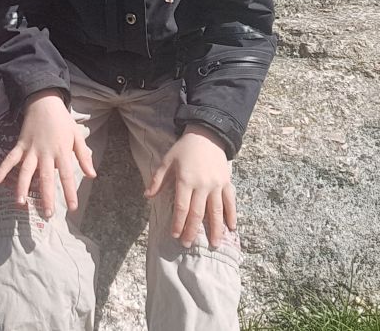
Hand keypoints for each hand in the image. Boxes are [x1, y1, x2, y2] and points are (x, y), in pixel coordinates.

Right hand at [0, 90, 95, 217]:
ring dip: (22, 187)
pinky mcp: (20, 145)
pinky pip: (10, 158)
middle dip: (46, 197)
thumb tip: (92, 175)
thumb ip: (83, 156)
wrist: (44, 101)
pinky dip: (2, 169)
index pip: (67, 175)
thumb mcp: (77, 136)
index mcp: (61, 151)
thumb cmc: (62, 120)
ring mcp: (31, 149)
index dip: (69, 192)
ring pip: (26, 171)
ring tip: (20, 203)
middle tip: (47, 214)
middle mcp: (46, 152)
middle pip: (46, 178)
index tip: (72, 208)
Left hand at [144, 126, 235, 247]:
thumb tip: (147, 196)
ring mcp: (217, 185)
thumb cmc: (184, 149)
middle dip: (192, 230)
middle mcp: (202, 185)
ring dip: (215, 229)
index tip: (174, 235)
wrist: (207, 135)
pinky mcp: (227, 183)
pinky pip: (230, 202)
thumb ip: (157, 180)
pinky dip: (232, 215)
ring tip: (214, 244)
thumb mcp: (167, 160)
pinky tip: (232, 228)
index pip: (182, 207)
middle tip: (187, 244)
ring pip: (216, 211)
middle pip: (198, 213)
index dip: (178, 223)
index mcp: (185, 180)